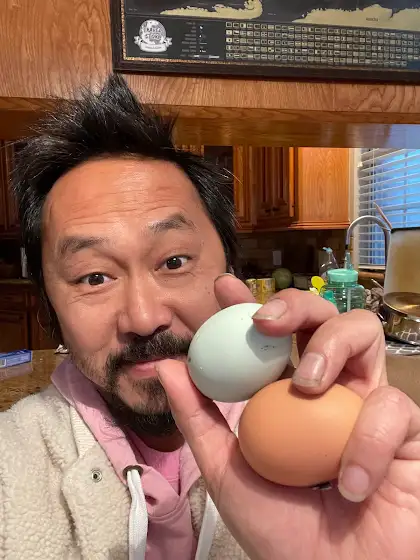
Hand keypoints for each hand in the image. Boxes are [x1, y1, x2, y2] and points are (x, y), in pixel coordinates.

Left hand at [157, 274, 419, 559]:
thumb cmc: (282, 531)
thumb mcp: (226, 471)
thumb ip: (198, 419)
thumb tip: (168, 366)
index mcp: (285, 394)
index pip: (271, 336)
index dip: (249, 305)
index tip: (223, 289)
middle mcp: (328, 389)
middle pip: (322, 316)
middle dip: (295, 304)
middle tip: (266, 321)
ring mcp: (367, 403)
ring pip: (364, 333)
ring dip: (332, 346)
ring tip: (307, 385)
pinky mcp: (407, 428)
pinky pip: (390, 408)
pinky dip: (366, 442)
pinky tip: (348, 484)